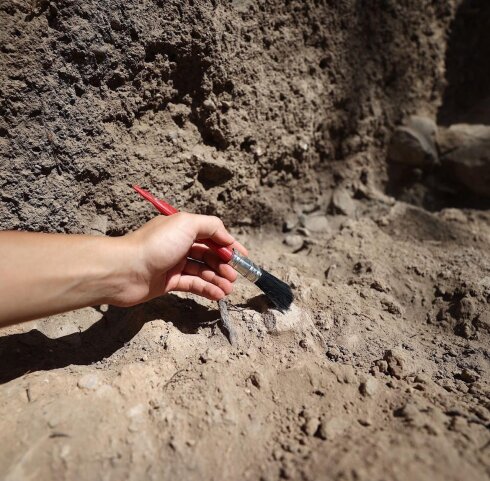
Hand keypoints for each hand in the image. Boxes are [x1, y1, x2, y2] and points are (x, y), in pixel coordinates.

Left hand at [113, 213, 247, 305]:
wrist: (125, 270)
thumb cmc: (156, 244)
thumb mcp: (187, 224)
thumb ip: (211, 226)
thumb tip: (227, 238)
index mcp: (183, 229)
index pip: (211, 235)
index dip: (229, 245)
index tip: (243, 257)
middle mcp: (179, 245)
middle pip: (208, 254)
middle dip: (224, 264)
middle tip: (236, 276)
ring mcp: (174, 264)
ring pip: (202, 271)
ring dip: (218, 279)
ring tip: (229, 288)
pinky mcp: (169, 283)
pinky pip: (193, 285)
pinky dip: (207, 289)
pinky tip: (218, 294)